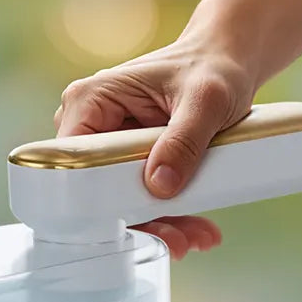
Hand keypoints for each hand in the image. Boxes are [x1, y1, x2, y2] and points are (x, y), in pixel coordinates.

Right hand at [54, 20, 253, 257]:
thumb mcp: (206, 100)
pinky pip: (138, 196)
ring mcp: (107, 144)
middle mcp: (89, 123)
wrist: (227, 61)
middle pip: (96, 188)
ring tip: (197, 237)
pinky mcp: (127, 159)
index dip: (94, 200)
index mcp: (90, 99)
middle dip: (138, 220)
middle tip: (179, 241)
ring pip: (118, 199)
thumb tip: (158, 185)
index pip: (74, 161)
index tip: (129, 226)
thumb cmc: (212, 67)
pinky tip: (198, 228)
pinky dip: (168, 214)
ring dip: (158, 224)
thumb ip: (182, 141)